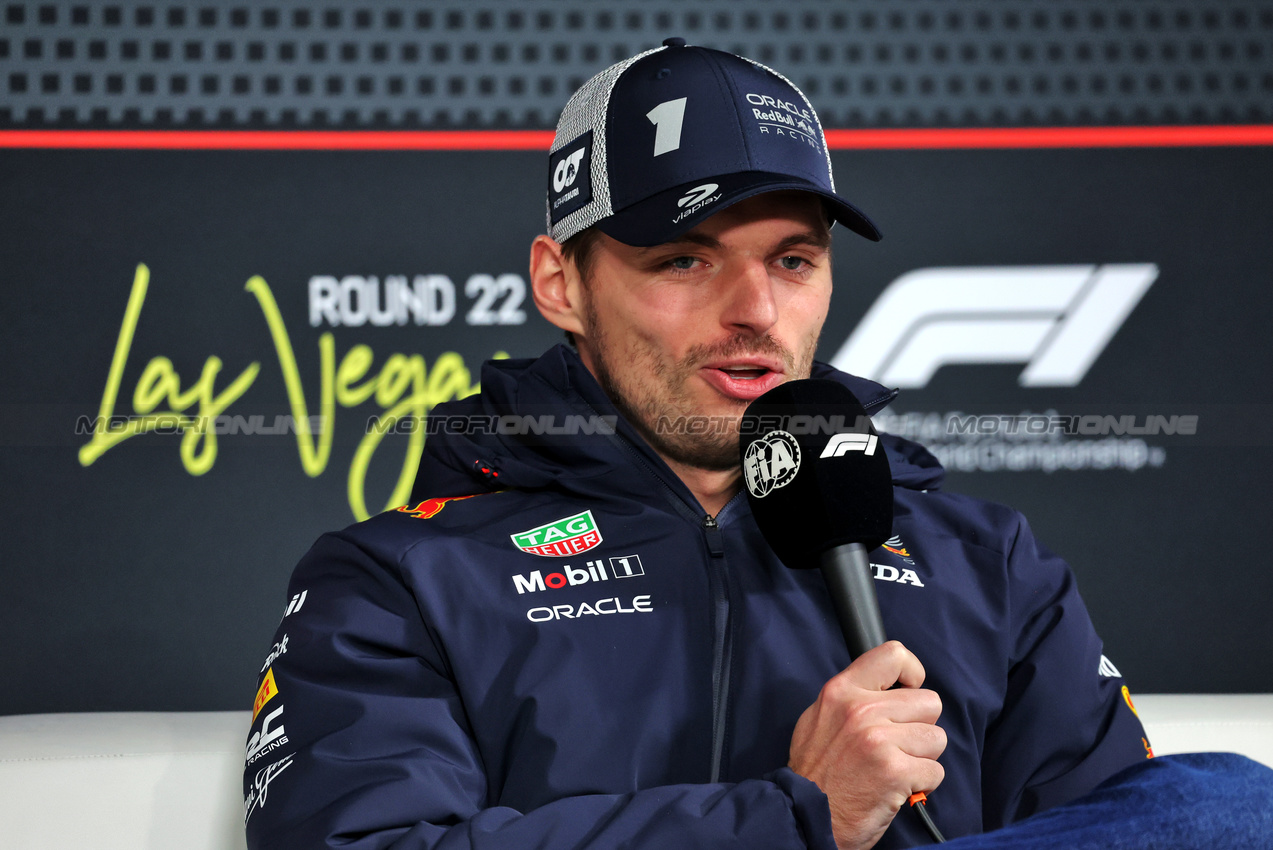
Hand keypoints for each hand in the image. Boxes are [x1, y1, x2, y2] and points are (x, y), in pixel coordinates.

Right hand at [788, 641, 945, 849]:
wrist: (804, 815)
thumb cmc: (815, 771)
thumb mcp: (819, 717)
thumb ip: (851, 697)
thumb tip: (887, 687)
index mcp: (842, 691)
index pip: (894, 655)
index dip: (912, 674)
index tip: (909, 691)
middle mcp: (862, 710)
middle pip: (929, 702)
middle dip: (919, 726)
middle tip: (898, 744)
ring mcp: (880, 740)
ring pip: (937, 738)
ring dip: (922, 757)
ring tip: (896, 766)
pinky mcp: (896, 772)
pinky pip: (936, 771)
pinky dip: (922, 784)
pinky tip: (898, 787)